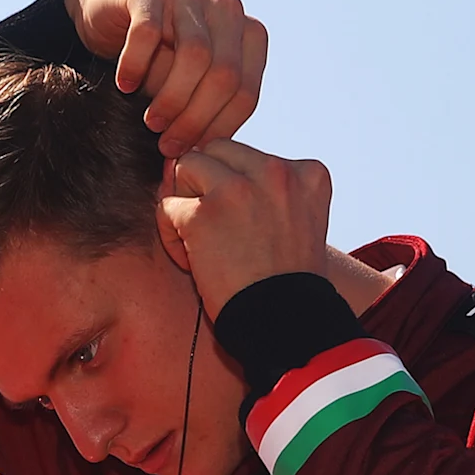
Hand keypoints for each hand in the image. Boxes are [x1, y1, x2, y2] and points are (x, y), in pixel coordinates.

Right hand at [66, 0, 267, 154]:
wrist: (110, 20)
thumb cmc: (155, 65)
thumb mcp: (188, 92)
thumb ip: (205, 116)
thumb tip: (209, 163)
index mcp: (248, 36)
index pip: (246, 93)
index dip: (218, 132)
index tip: (189, 156)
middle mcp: (226, 10)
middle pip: (224, 76)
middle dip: (194, 119)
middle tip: (166, 146)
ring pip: (195, 56)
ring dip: (170, 98)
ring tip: (149, 122)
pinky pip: (149, 32)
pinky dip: (135, 65)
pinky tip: (124, 85)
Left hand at [156, 140, 337, 317]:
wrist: (283, 323)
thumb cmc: (284, 283)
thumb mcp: (296, 222)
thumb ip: (265, 190)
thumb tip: (194, 161)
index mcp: (308, 173)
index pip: (249, 156)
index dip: (236, 188)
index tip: (243, 226)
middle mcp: (277, 171)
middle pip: (216, 150)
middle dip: (205, 184)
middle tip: (213, 229)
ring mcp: (238, 189)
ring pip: (186, 166)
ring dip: (184, 203)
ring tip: (199, 242)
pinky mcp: (204, 214)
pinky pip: (167, 206)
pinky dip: (171, 235)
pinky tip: (192, 261)